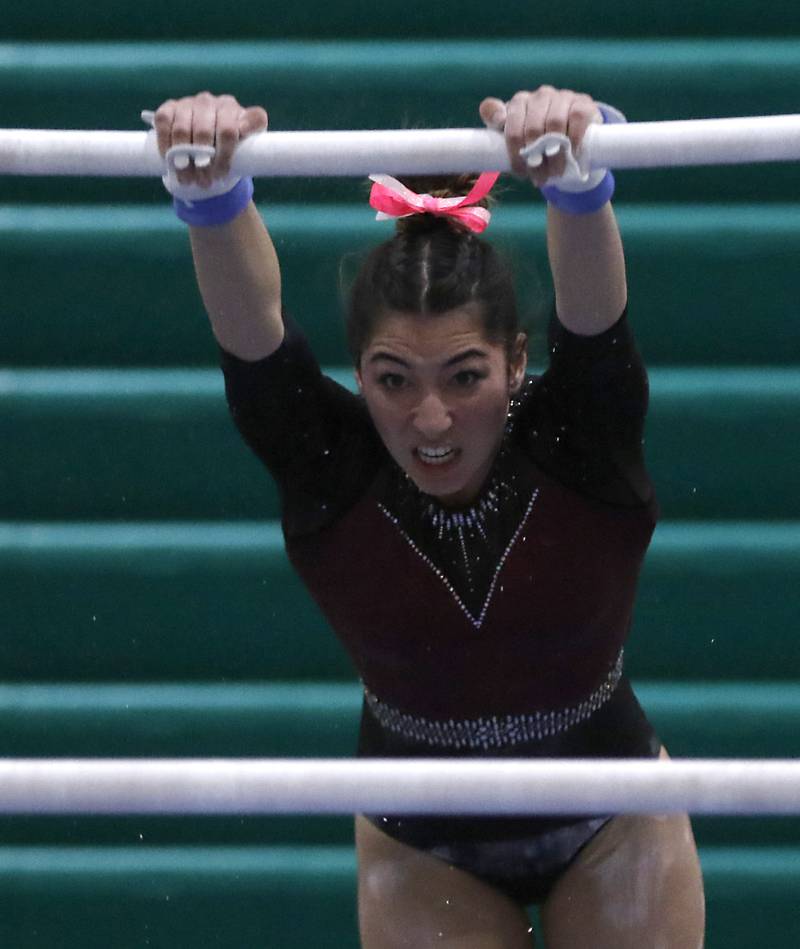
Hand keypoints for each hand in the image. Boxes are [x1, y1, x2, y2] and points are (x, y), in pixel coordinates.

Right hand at [153, 92, 267, 189]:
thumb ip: (253, 130)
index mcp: (231, 108)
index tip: (220, 175)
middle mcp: (209, 101)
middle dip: (202, 162)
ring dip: (182, 158)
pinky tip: (169, 161)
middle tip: (203, 181)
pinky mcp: (169, 107)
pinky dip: (165, 144)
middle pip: (203, 132)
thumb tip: (242, 128)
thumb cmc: (232, 144)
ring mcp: (188, 103)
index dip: (223, 156)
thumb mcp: (249, 140)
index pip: (228, 131)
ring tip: (187, 179)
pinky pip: (163, 122)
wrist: (210, 141)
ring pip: (182, 130)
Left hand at [479, 86, 600, 186]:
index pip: (509, 124)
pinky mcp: (582, 103)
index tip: (519, 171)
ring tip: (555, 173)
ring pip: (554, 124)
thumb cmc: (539, 140)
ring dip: (555, 154)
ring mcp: (561, 96)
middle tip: (538, 178)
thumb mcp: (517, 140)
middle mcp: (539, 96)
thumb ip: (498, 131)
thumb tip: (494, 117)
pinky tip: (572, 154)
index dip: (513, 151)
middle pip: (532, 128)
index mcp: (518, 103)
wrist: (573, 137)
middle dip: (535, 158)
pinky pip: (576, 118)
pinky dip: (573, 139)